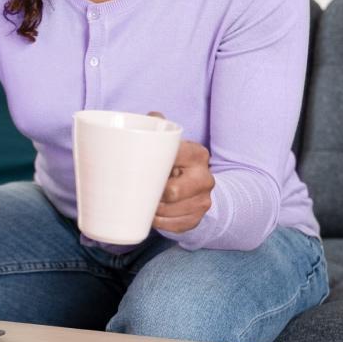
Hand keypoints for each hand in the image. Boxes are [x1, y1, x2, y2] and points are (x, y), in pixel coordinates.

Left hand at [147, 111, 214, 233]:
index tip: (140, 165)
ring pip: (170, 211)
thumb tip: (152, 115)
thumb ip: (159, 125)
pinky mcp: (197, 219)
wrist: (197, 184)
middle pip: (172, 192)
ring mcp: (203, 201)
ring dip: (152, 210)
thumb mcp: (171, 142)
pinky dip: (159, 222)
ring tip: (142, 202)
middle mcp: (205, 178)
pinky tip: (151, 215)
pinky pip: (173, 226)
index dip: (155, 164)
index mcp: (198, 154)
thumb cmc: (176, 160)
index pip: (175, 157)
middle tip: (137, 189)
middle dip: (152, 193)